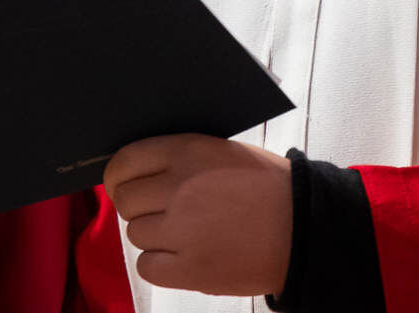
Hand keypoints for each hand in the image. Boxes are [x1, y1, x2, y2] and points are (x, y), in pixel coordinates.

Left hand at [104, 134, 291, 295]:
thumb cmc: (263, 185)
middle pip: (125, 200)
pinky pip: (147, 267)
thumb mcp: (219, 150)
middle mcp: (178, 188)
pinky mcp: (191, 269)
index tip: (120, 183)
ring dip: (151, 235)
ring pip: (135, 234)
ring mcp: (183, 230)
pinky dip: (158, 264)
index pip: (124, 161)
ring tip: (179, 232)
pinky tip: (179, 256)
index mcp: (185, 152)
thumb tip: (136, 170)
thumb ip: (177, 156)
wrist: (302, 227)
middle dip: (136, 206)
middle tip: (155, 211)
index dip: (117, 175)